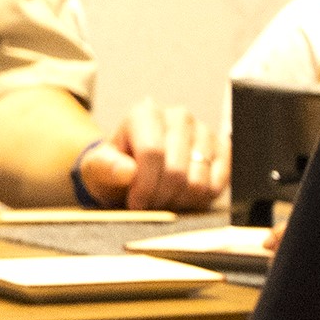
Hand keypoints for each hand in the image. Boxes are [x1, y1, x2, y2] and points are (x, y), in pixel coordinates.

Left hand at [74, 101, 227, 211]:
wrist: (135, 172)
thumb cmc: (115, 170)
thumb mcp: (97, 169)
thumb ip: (105, 167)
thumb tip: (127, 171)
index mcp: (145, 114)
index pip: (152, 153)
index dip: (144, 186)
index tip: (135, 203)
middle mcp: (178, 116)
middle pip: (176, 170)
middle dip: (161, 197)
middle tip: (150, 204)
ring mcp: (204, 131)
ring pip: (199, 181)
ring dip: (180, 200)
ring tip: (165, 199)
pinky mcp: (222, 148)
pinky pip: (219, 183)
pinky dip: (201, 198)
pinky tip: (184, 196)